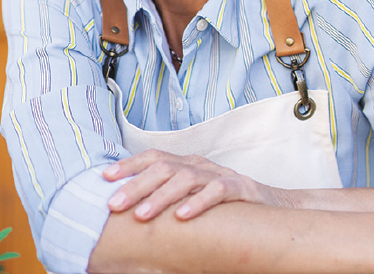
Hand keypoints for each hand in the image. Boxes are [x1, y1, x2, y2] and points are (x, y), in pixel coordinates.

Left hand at [103, 148, 286, 221]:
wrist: (269, 203)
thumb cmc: (221, 201)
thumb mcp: (192, 194)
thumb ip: (167, 194)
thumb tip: (129, 206)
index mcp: (185, 162)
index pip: (152, 156)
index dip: (128, 164)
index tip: (104, 178)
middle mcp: (198, 164)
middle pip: (163, 167)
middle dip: (135, 185)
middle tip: (113, 204)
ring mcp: (218, 174)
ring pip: (185, 178)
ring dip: (160, 196)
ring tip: (141, 215)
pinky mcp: (238, 187)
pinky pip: (216, 192)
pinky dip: (198, 203)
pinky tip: (182, 216)